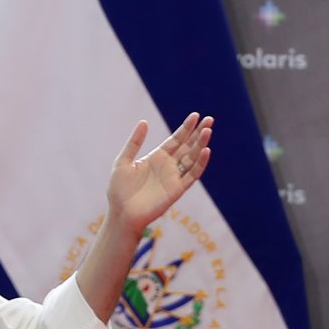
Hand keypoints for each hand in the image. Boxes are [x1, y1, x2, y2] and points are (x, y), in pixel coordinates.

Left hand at [106, 112, 212, 234]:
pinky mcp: (177, 190)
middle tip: (209, 119)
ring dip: (201, 145)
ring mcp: (174, 177)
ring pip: (192, 158)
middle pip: (188, 146)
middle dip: (198, 133)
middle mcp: (168, 166)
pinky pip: (192, 175)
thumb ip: (134, 142)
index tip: (196, 115)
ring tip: (208, 130)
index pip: (176, 139)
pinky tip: (206, 151)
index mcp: (157, 157)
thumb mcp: (123, 161)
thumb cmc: (119, 190)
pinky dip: (200, 164)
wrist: (122, 213)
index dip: (186, 128)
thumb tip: (144, 121)